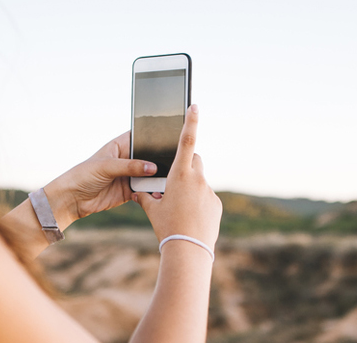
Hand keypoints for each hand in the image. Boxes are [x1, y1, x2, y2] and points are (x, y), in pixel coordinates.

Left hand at [43, 131, 157, 223]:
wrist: (73, 199)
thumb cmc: (83, 175)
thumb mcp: (106, 166)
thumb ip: (130, 166)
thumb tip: (152, 167)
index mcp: (120, 146)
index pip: (141, 137)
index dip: (153, 136)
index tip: (168, 138)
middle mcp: (127, 160)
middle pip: (149, 157)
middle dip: (159, 160)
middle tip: (172, 161)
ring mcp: (129, 176)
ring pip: (150, 175)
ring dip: (157, 178)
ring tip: (168, 178)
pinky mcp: (129, 191)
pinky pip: (145, 191)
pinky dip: (151, 192)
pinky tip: (156, 192)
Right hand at [135, 105, 222, 245]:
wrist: (189, 250)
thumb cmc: (167, 227)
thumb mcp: (152, 209)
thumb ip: (145, 195)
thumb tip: (139, 190)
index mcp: (179, 175)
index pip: (186, 141)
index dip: (190, 121)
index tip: (194, 106)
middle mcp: (197, 179)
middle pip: (194, 161)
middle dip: (185, 164)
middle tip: (173, 179)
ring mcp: (209, 191)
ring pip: (199, 181)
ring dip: (190, 188)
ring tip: (180, 208)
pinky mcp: (216, 204)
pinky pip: (206, 197)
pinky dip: (198, 202)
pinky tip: (190, 218)